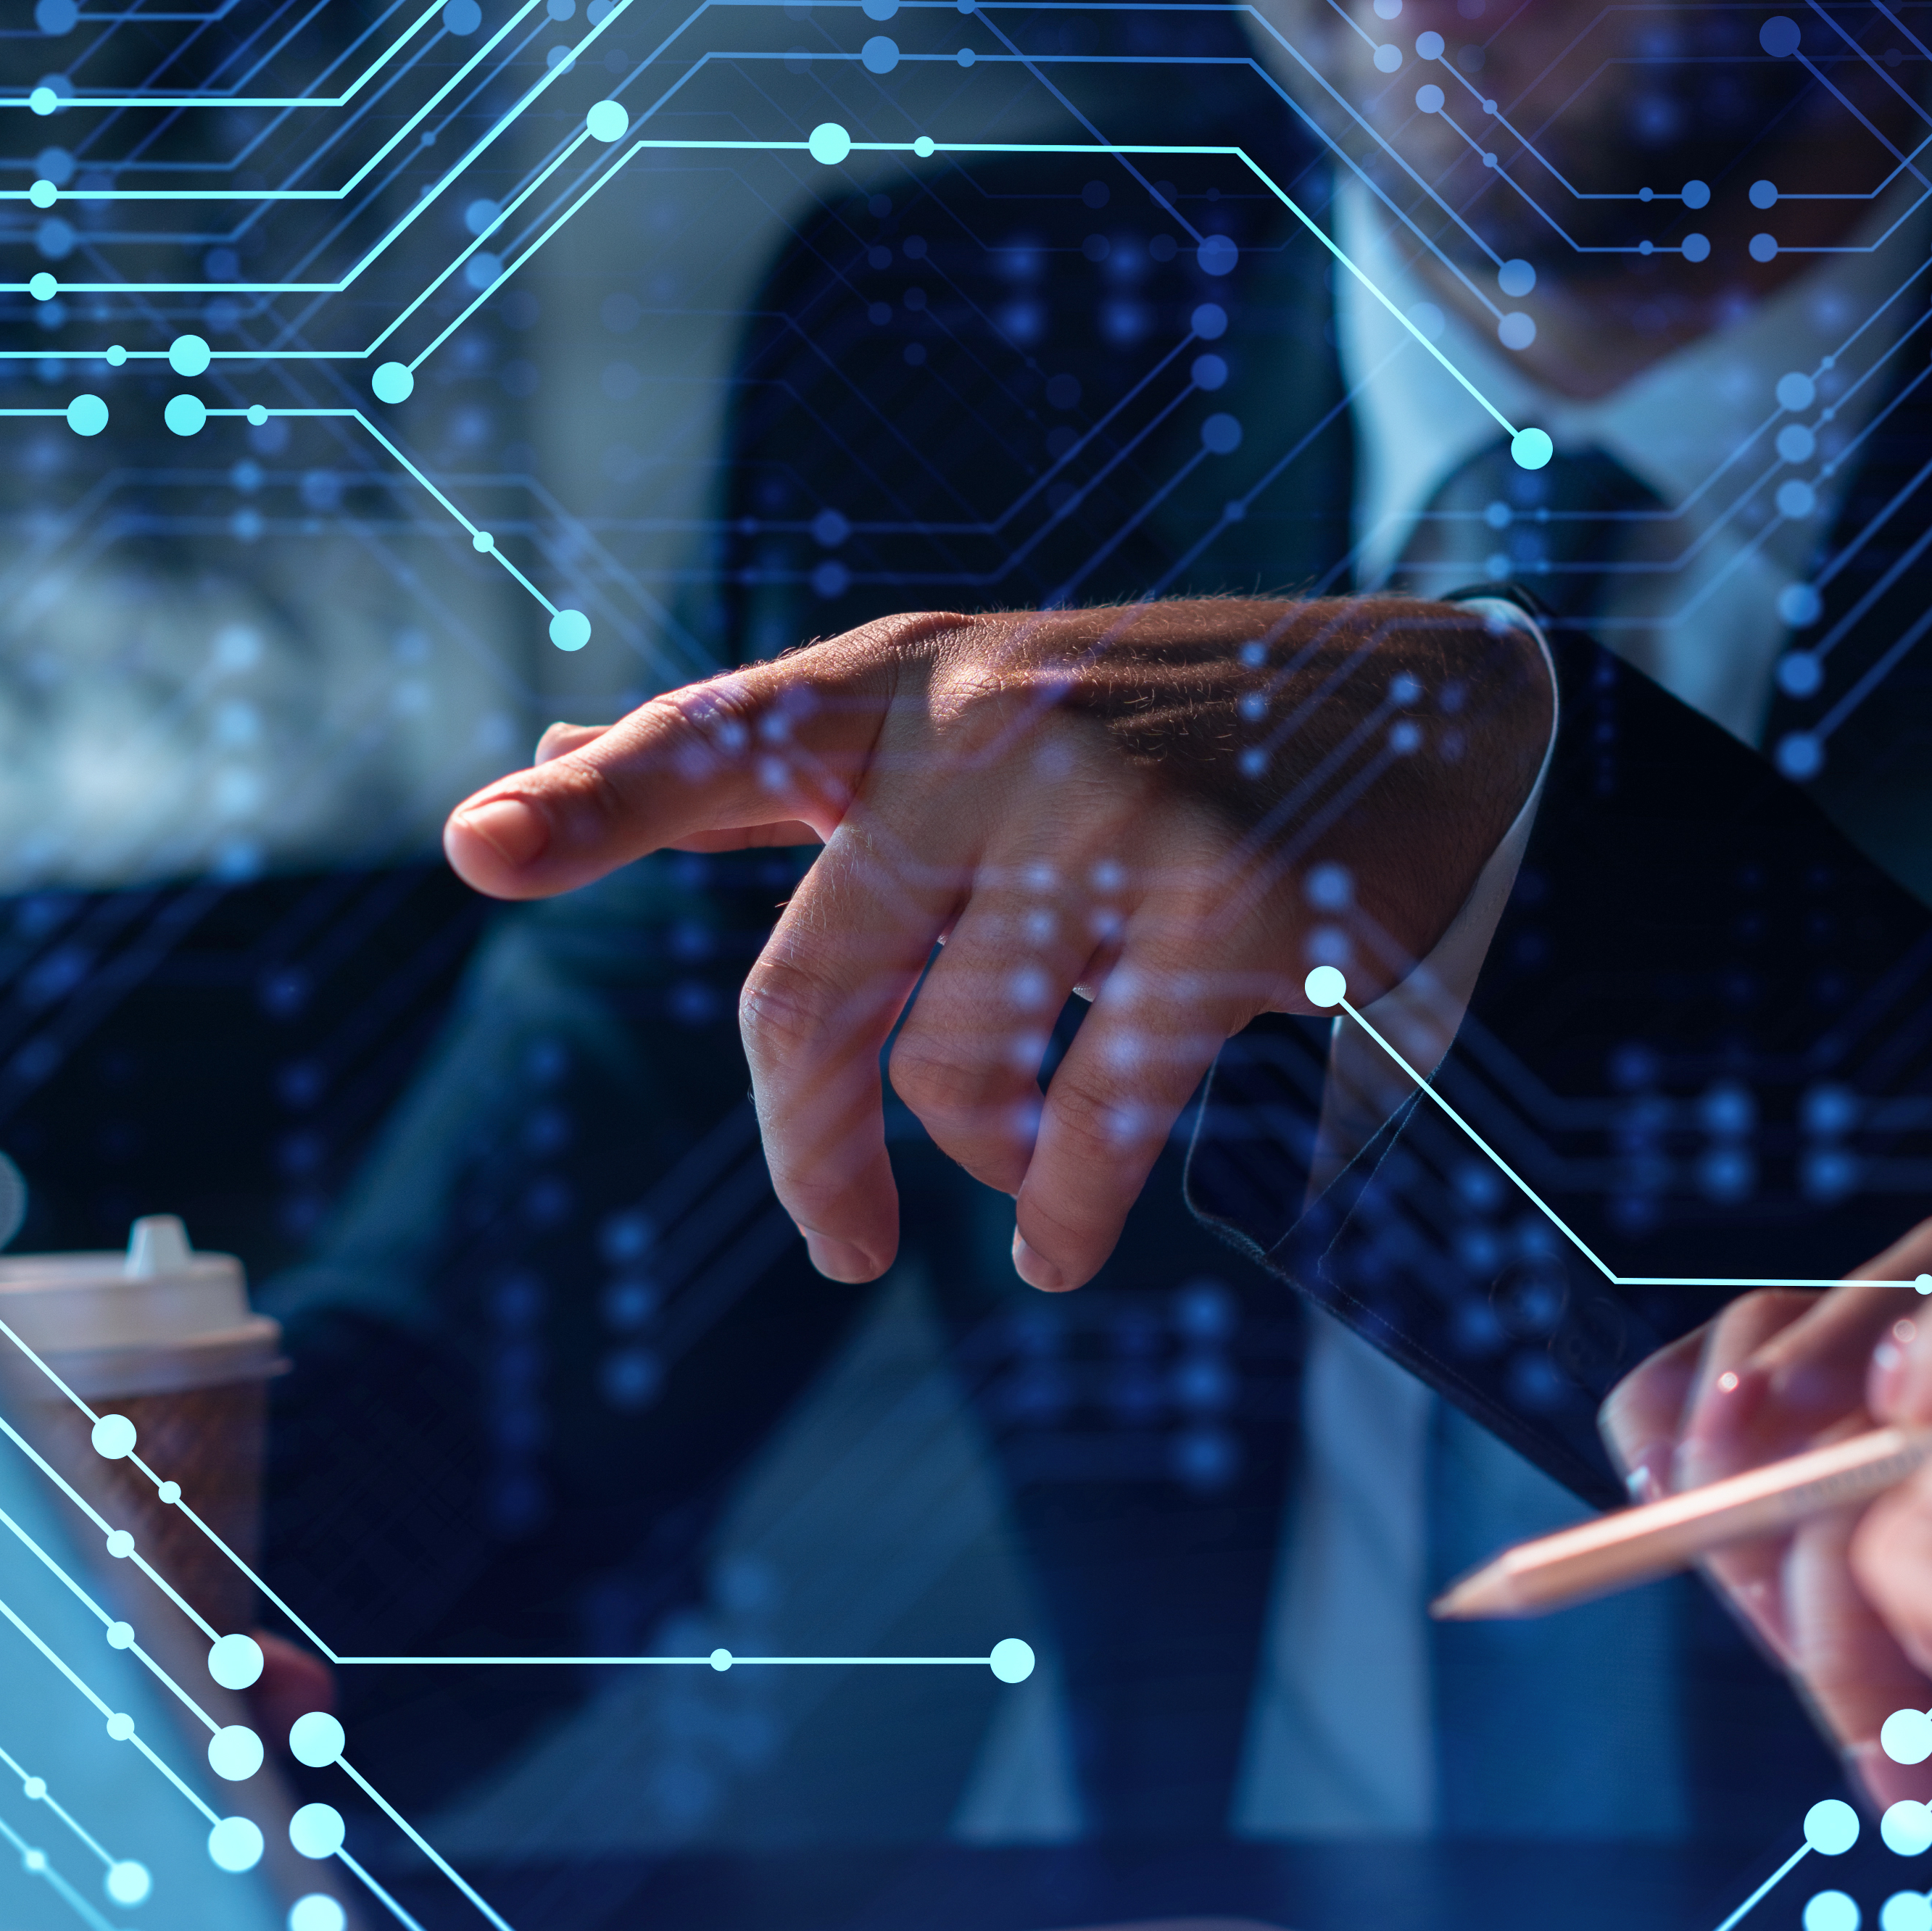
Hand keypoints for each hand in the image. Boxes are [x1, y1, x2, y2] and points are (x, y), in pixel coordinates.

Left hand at [443, 598, 1551, 1290]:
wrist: (1452, 720)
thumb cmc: (1176, 736)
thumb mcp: (973, 715)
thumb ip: (777, 762)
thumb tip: (555, 759)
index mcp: (914, 685)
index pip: (725, 743)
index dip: (599, 802)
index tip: (479, 846)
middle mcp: (994, 730)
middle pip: (816, 995)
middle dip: (811, 1154)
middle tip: (834, 1245)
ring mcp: (1112, 816)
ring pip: (957, 1076)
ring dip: (991, 1169)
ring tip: (1032, 1185)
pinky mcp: (1226, 909)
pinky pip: (1090, 1123)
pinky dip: (1069, 1212)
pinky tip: (1067, 1242)